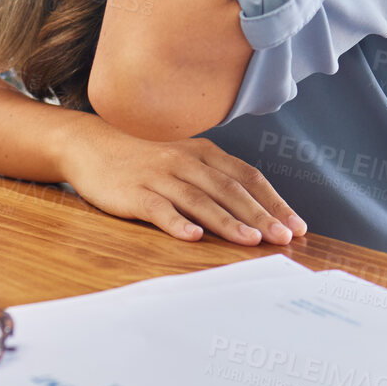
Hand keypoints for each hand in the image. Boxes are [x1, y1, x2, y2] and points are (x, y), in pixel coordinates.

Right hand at [58, 116, 306, 245]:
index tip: (296, 225)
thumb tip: (254, 210)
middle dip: (261, 215)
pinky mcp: (134, 192)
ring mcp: (159, 176)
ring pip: (200, 200)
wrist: (90, 145)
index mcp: (203, 152)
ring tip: (251, 241)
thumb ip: (213, 179)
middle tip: (284, 238)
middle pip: (230, 189)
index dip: (274, 201)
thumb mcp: (182, 158)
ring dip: (227, 221)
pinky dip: (176, 222)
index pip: (247, 176)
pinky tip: (193, 237)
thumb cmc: (143, 157)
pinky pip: (158, 208)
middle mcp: (185, 161)